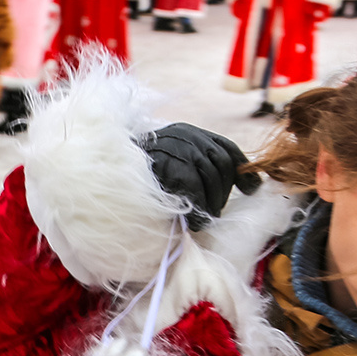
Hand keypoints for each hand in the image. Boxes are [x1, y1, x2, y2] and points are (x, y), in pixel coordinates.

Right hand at [139, 123, 259, 229]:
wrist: (104, 172)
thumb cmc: (136, 179)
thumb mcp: (169, 164)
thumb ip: (195, 168)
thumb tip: (235, 185)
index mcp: (185, 132)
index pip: (225, 146)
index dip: (242, 169)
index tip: (252, 189)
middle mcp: (182, 134)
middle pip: (221, 162)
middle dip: (223, 192)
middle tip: (214, 213)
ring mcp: (173, 147)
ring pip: (211, 175)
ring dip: (212, 204)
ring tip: (205, 221)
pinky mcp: (163, 163)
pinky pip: (193, 186)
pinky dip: (199, 207)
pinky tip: (195, 223)